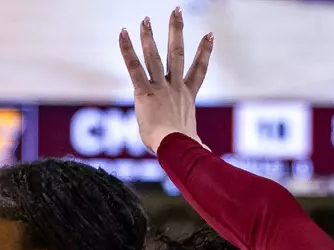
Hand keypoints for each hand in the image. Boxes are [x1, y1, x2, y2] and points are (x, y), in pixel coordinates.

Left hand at [120, 8, 212, 153]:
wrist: (177, 148)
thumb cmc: (185, 151)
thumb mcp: (193, 143)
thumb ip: (198, 144)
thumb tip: (206, 153)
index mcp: (187, 98)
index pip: (198, 71)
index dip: (205, 52)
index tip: (210, 35)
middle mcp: (174, 88)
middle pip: (178, 53)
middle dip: (176, 31)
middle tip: (177, 11)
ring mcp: (160, 88)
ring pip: (155, 56)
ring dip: (150, 35)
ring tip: (146, 18)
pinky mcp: (144, 93)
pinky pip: (134, 67)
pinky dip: (127, 49)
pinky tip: (123, 32)